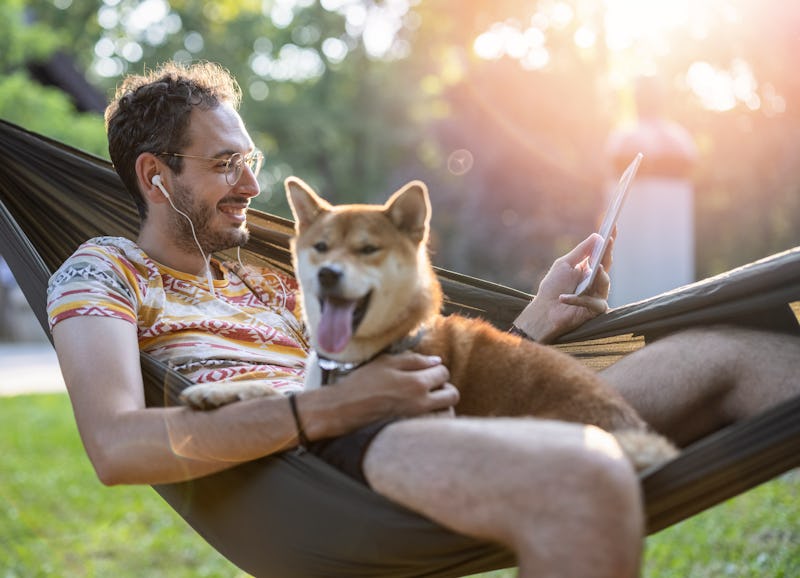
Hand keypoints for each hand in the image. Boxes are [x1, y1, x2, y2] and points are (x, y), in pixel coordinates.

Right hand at [335, 352, 458, 421]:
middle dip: (445, 386)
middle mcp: (421, 403)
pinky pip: (435, 426)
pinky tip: (424, 413)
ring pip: (448, 413)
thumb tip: (436, 360)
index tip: (426, 369)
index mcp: (416, 383)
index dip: (436, 368)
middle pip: (452, 394)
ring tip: (430, 399)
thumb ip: (413, 360)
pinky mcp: (411, 431)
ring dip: (443, 404)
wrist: (343, 409)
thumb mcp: (385, 362)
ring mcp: (417, 420)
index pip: (443, 372)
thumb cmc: (361, 383)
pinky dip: (435, 419)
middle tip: (431, 384)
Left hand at [513, 232, 612, 343]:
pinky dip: (577, 299)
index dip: (609, 241)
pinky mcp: (596, 309)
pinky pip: (594, 302)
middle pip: (607, 265)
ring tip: (597, 269)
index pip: (602, 253)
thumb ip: (581, 251)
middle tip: (608, 241)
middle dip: (608, 253)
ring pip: (605, 282)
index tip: (614, 226)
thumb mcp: (564, 264)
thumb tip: (597, 236)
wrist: (544, 311)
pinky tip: (563, 298)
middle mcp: (596, 280)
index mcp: (589, 269)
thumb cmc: (553, 287)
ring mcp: (598, 294)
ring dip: (600, 276)